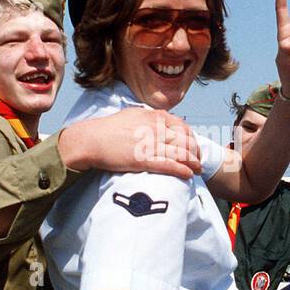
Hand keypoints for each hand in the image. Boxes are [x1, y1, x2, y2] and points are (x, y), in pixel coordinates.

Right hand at [58, 107, 202, 178]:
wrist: (91, 139)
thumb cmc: (109, 129)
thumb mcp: (133, 115)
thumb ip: (150, 118)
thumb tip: (162, 121)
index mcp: (154, 117)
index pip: (183, 127)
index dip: (192, 138)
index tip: (194, 147)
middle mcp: (155, 128)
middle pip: (186, 140)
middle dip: (196, 152)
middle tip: (199, 161)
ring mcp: (150, 144)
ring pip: (181, 153)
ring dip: (193, 163)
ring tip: (198, 170)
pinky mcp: (143, 159)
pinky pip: (168, 164)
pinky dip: (182, 170)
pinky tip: (189, 174)